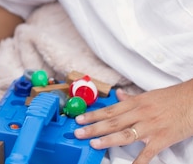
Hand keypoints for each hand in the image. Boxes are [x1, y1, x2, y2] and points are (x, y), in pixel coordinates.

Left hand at [74, 80, 192, 163]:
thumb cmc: (173, 98)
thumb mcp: (149, 95)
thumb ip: (131, 97)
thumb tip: (117, 95)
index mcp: (136, 103)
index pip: (109, 110)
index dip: (93, 115)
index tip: (79, 119)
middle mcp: (140, 113)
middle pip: (112, 122)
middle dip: (93, 128)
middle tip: (78, 133)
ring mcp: (151, 127)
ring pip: (125, 134)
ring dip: (108, 140)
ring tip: (94, 144)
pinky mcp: (162, 138)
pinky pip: (148, 152)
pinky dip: (138, 161)